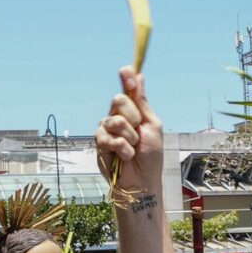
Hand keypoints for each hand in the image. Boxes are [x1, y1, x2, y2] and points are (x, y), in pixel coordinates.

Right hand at [94, 68, 165, 202]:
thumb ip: (142, 102)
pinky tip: (126, 156)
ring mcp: (107, 129)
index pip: (127, 87)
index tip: (128, 72)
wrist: (143, 180)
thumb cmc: (150, 155)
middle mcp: (118, 116)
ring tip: (133, 148)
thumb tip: (139, 75)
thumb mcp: (152, 125)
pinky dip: (123, 148)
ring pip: (114, 120)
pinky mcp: (99, 143)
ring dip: (129, 137)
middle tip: (138, 130)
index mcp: (133, 110)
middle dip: (132, 115)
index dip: (127, 77)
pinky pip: (109, 138)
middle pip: (118, 99)